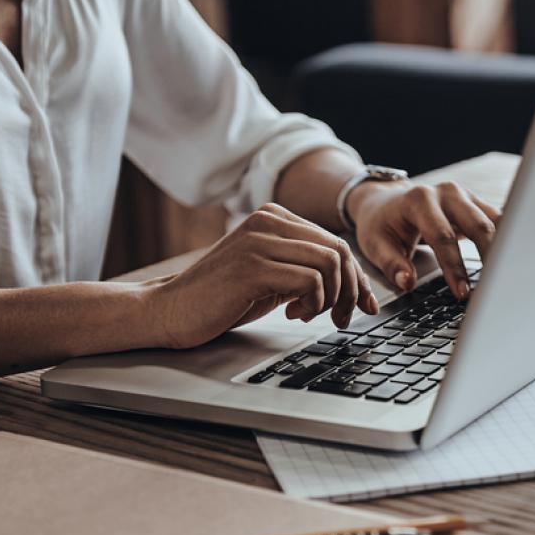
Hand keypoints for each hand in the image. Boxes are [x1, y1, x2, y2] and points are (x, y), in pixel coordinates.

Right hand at [148, 204, 377, 348]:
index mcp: (274, 216)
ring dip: (332, 298)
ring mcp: (259, 241)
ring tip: (312, 315)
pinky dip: (313, 303)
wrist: (170, 310)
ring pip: (330, 263)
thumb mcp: (273, 275)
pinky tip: (293, 314)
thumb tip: (356, 286)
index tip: (363, 304)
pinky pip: (310, 281)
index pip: (335, 241)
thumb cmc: (223, 297)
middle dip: (351, 289)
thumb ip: (306, 269)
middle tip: (343, 318)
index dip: (357, 277)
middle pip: (339, 249)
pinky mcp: (253, 267)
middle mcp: (268, 220)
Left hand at [349, 180, 500, 296]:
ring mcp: (464, 196)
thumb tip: (407, 283)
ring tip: (506, 279)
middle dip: (489, 258)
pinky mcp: (475, 203)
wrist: (384, 202)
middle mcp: (446, 193)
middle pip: (478, 225)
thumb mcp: (376, 245)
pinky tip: (509, 263)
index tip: (462, 292)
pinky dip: (505, 242)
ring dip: (502, 250)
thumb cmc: (380, 224)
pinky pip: (498, 221)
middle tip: (492, 289)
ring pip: (495, 221)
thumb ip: (392, 264)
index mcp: (419, 200)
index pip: (443, 236)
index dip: (454, 267)